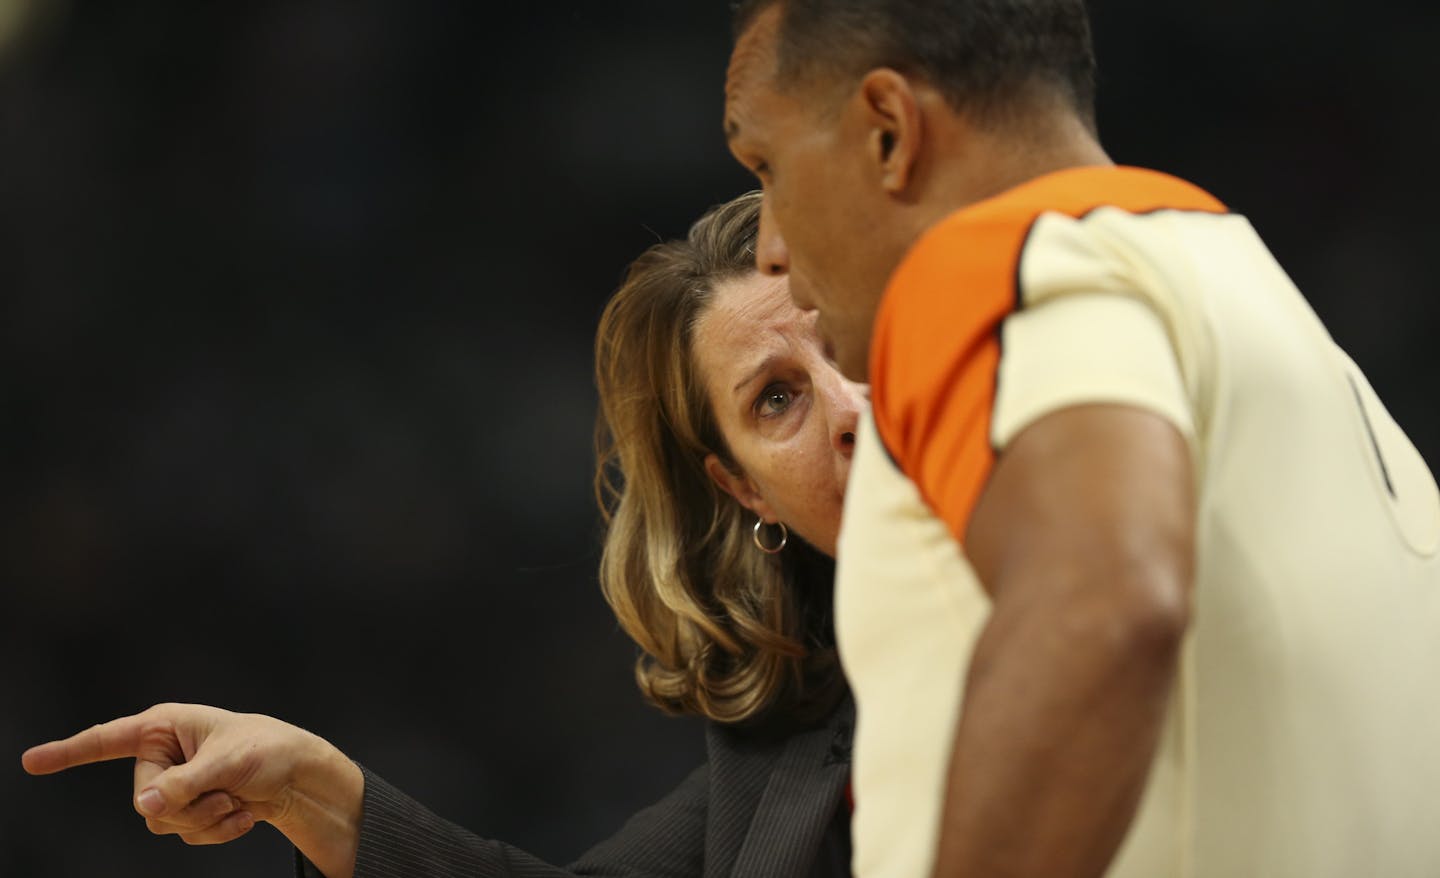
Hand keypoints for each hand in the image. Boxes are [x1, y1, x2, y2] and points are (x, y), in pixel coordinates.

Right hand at [22, 703, 362, 877]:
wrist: (298, 775)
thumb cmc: (268, 749)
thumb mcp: (230, 762)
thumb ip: (185, 784)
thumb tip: (146, 806)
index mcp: (164, 726)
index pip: (107, 740)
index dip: (69, 753)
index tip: (31, 761)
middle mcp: (162, 755)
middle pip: (144, 800)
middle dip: (187, 805)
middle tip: (224, 793)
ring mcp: (173, 784)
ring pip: (162, 823)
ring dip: (204, 820)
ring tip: (235, 800)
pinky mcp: (188, 807)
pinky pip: (185, 834)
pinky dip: (217, 830)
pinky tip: (243, 815)